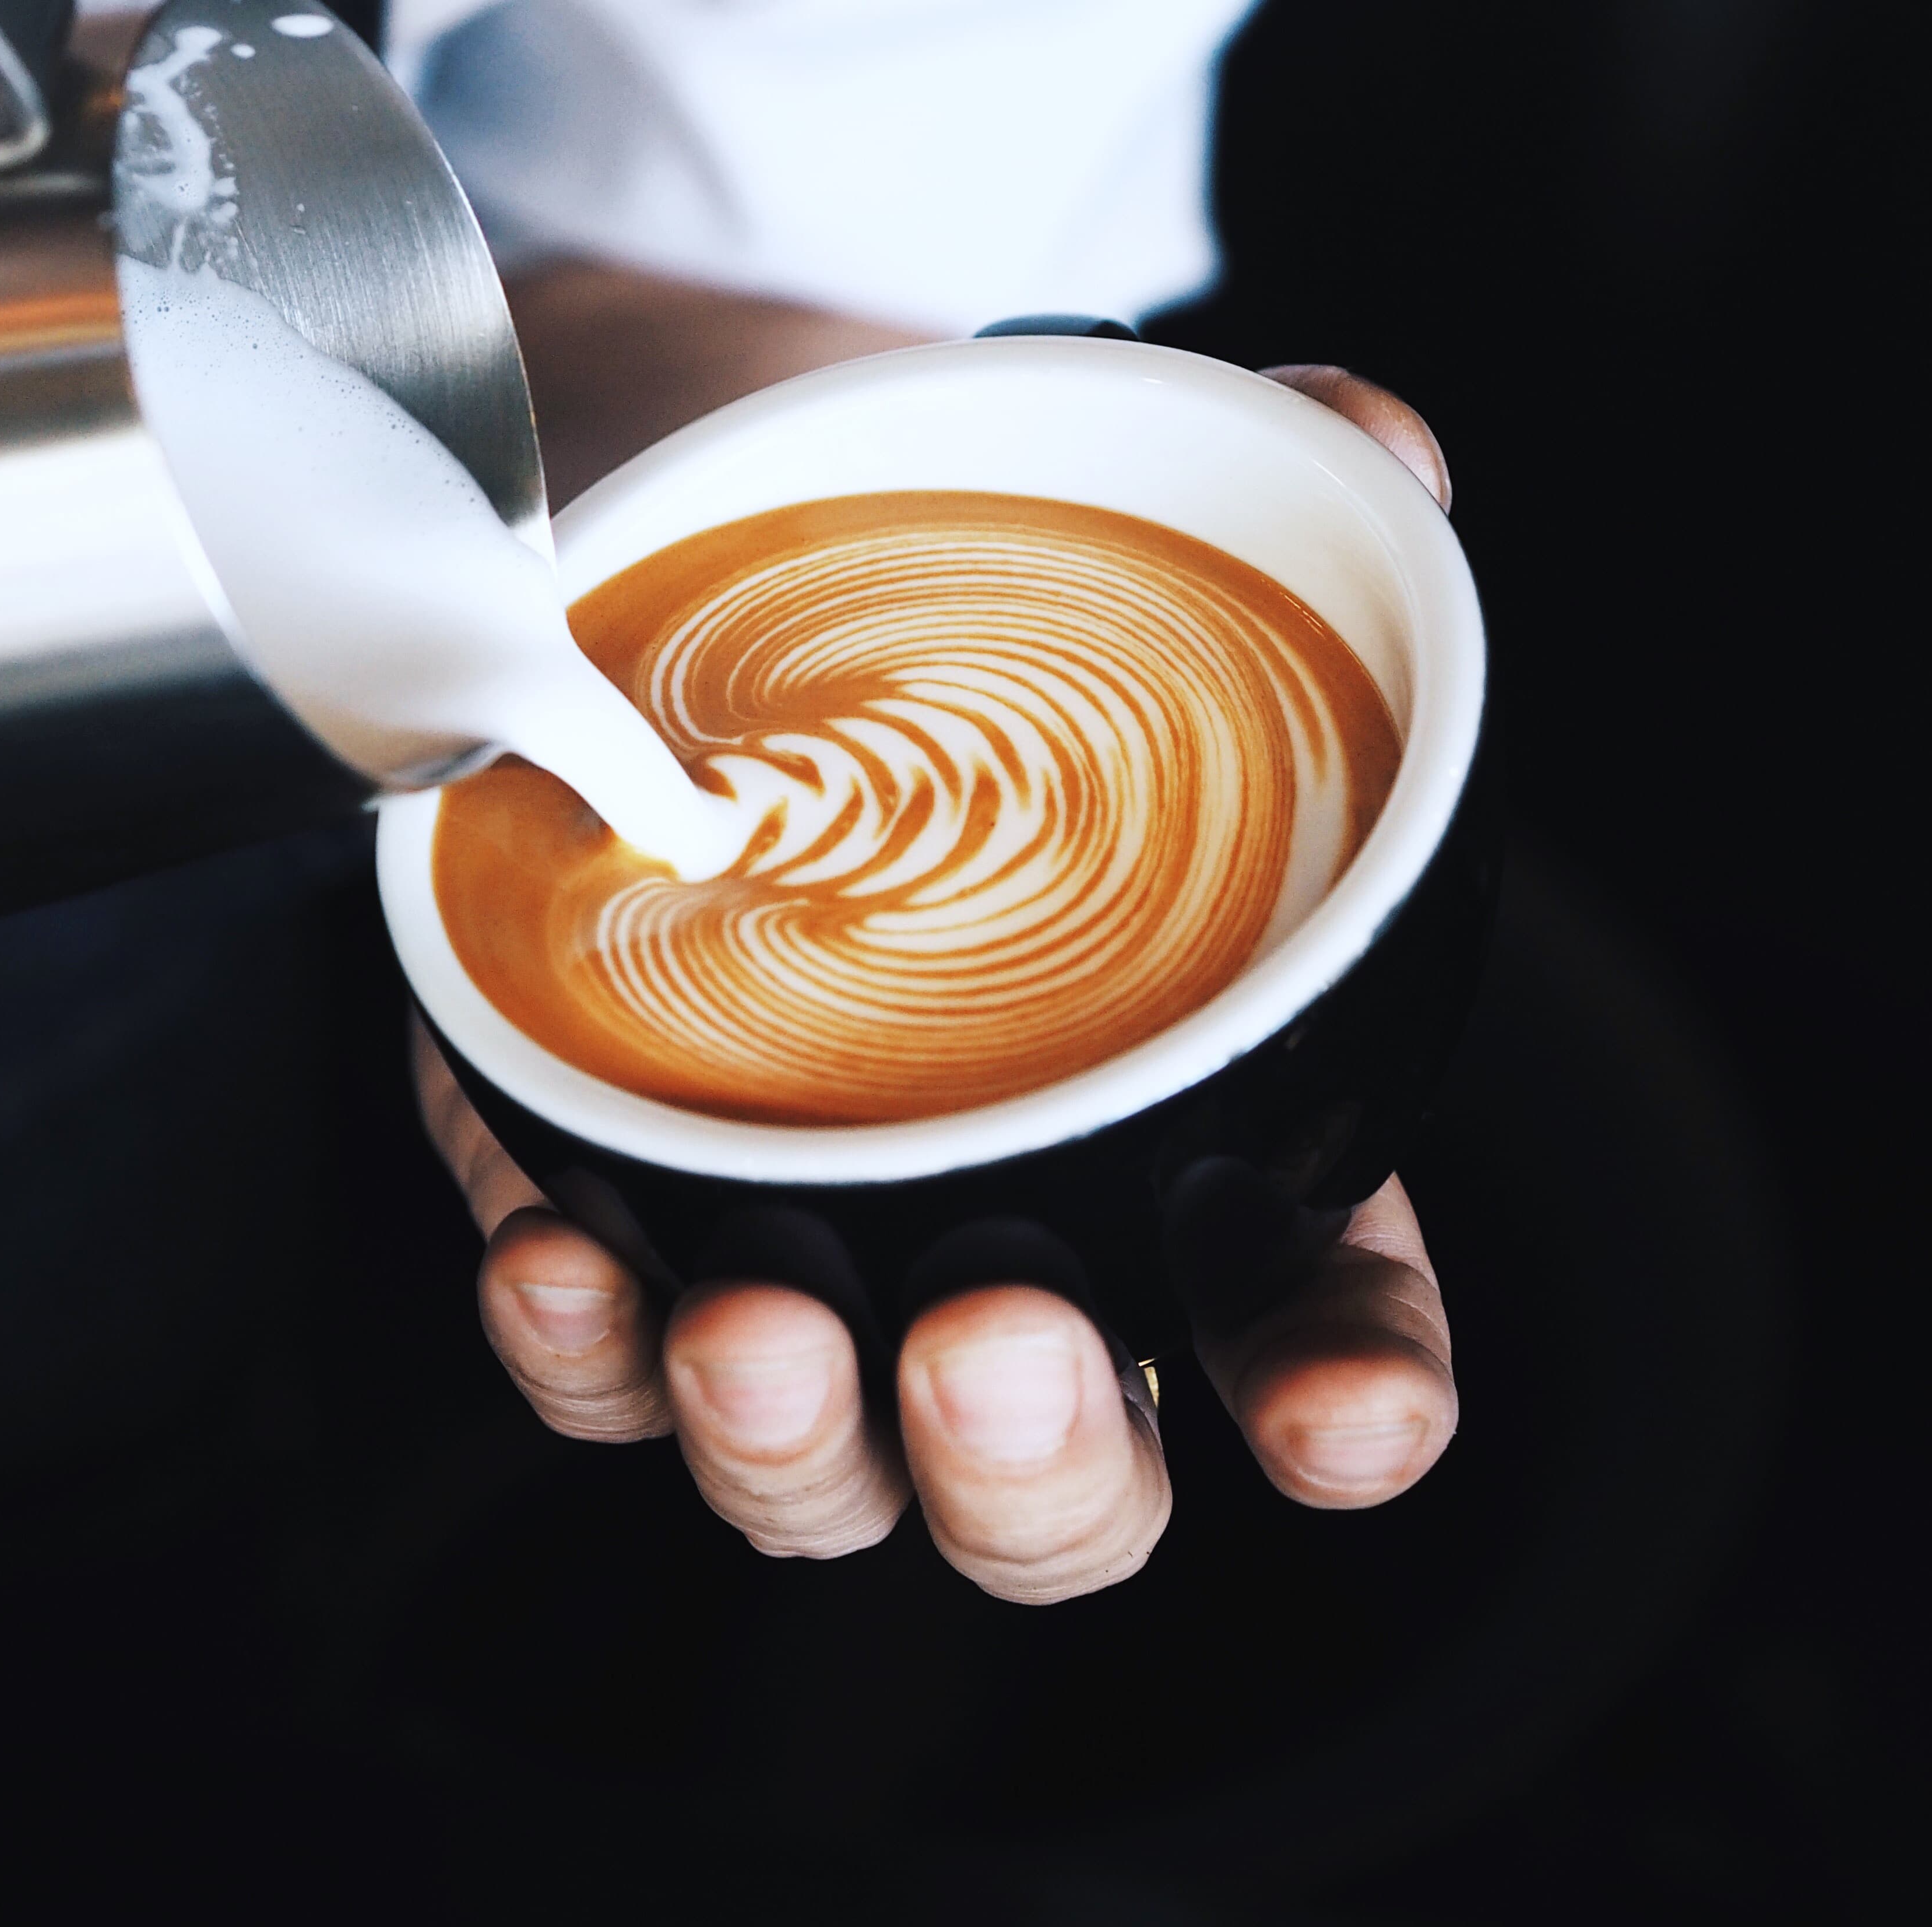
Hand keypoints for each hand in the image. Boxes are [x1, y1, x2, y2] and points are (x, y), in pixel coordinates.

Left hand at [413, 355, 1458, 1601]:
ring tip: (750, 1330)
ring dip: (791, 1445)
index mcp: (1203, 1130)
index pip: (1318, 1321)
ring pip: (823, 1474)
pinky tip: (556, 1266)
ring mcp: (802, 1243)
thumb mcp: (1117, 523)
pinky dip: (573, 1345)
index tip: (1340, 1409)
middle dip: (1038, 1469)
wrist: (693, 567)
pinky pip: (596, 1357)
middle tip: (996, 1343)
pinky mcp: (611, 1204)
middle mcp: (1011, 1230)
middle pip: (1062, 1482)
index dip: (1349, 1395)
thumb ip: (1281, 489)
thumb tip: (1374, 439)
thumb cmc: (958, 597)